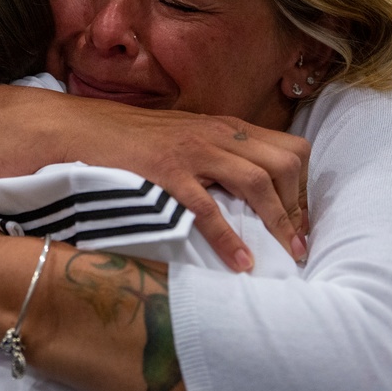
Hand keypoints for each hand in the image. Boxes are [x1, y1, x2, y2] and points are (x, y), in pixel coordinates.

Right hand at [59, 97, 309, 268]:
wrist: (88, 129)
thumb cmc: (138, 141)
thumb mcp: (190, 138)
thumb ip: (222, 155)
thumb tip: (254, 190)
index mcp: (227, 128)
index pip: (289, 150)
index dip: (303, 188)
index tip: (301, 222)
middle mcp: (218, 135)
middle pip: (284, 164)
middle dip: (298, 206)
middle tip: (298, 243)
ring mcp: (193, 153)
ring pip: (257, 181)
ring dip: (279, 221)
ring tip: (289, 255)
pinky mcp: (167, 174)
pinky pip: (208, 208)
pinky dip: (230, 238)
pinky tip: (242, 262)